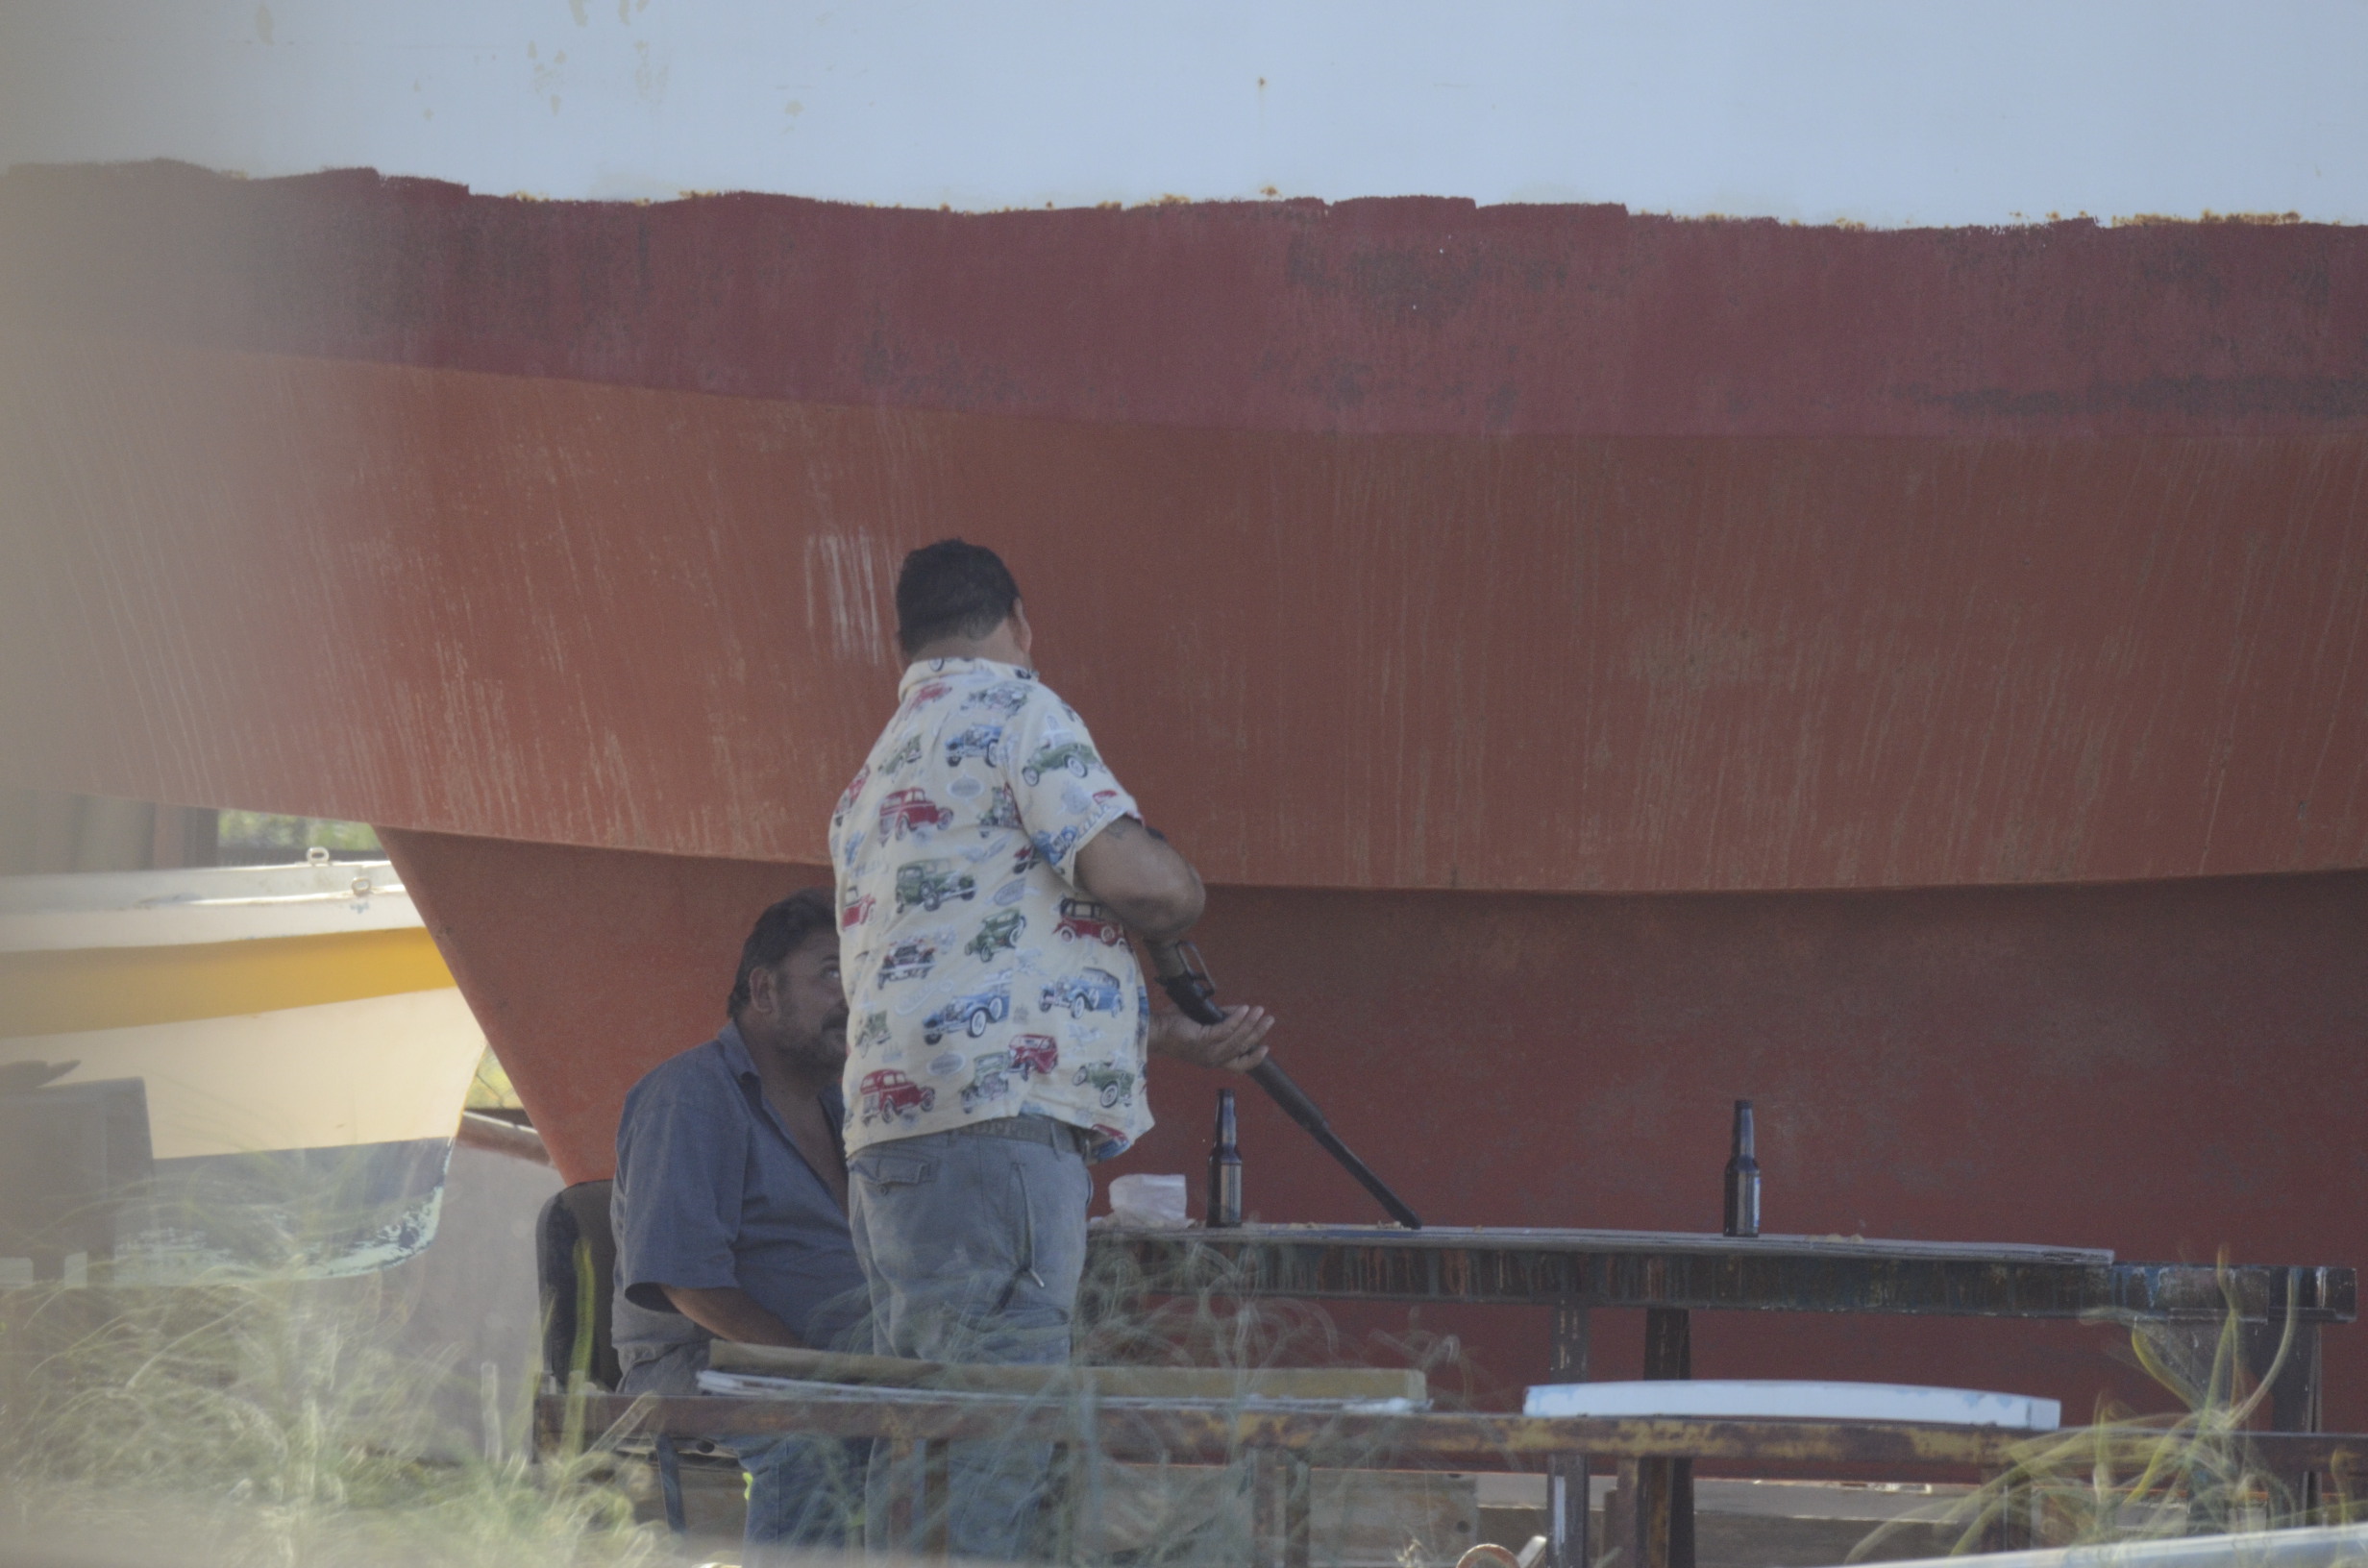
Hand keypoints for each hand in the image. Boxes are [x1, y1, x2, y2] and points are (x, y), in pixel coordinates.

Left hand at [1148, 1003, 1274, 1072]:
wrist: (1156, 1030)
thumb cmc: (1176, 1026)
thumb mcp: (1205, 1024)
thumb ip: (1222, 1019)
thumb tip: (1241, 1010)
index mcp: (1213, 1059)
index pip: (1239, 1065)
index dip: (1254, 1058)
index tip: (1266, 1047)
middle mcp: (1213, 1059)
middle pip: (1243, 1049)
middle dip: (1258, 1033)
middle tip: (1269, 1019)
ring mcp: (1208, 1051)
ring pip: (1237, 1039)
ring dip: (1251, 1023)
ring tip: (1260, 1010)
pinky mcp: (1203, 1040)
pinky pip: (1226, 1029)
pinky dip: (1237, 1018)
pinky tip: (1244, 1009)